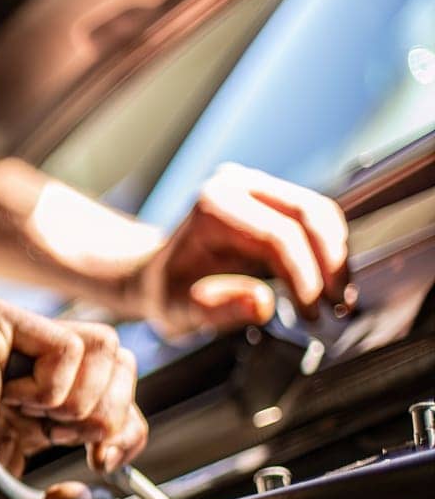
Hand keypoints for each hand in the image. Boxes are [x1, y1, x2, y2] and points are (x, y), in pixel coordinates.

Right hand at [0, 299, 146, 498]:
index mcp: (31, 416)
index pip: (112, 400)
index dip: (125, 431)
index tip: (103, 462)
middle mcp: (26, 375)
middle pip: (120, 364)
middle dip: (116, 412)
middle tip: (82, 442)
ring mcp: (13, 346)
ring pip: (105, 346)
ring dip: (86, 398)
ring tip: (42, 420)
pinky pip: (68, 345)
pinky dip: (55, 386)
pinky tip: (14, 402)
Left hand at [134, 163, 349, 336]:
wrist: (159, 272)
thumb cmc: (167, 291)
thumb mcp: (180, 311)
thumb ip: (217, 309)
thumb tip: (261, 303)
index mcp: (212, 208)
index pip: (276, 236)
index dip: (303, 277)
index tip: (311, 313)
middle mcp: (235, 185)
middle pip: (307, 215)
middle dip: (330, 264)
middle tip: (338, 306)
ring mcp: (256, 185)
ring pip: (320, 212)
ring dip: (336, 257)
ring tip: (339, 299)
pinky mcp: (272, 194)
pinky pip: (316, 215)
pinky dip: (329, 249)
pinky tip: (330, 280)